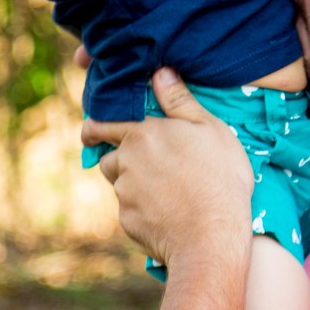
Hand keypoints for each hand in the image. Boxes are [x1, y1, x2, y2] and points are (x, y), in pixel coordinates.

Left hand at [82, 68, 252, 270]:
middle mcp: (126, 161)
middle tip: (146, 168)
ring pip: (120, 185)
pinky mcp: (127, 221)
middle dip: (120, 160)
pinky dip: (144, 211)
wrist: (212, 236)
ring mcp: (124, 194)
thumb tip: (160, 73)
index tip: (90, 133)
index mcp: (142, 133)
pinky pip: (130, 211)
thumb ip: (180, 101)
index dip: (94, 128)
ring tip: (167, 191)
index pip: (102, 125)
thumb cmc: (218, 178)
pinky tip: (169, 214)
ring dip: (133, 185)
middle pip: (110, 158)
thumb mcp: (210, 130)